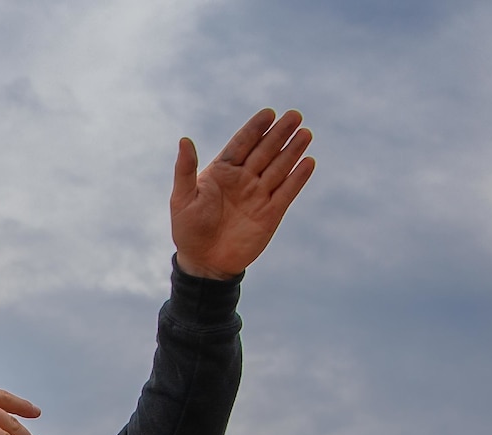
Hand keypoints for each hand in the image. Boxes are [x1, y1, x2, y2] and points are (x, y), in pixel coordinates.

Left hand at [170, 108, 315, 279]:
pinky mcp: (271, 214)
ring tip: (305, 133)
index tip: (269, 113)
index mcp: (222, 171)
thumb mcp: (182, 198)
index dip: (255, 128)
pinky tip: (308, 162)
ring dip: (293, 151)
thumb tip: (184, 140)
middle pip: (265, 151)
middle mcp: (243, 179)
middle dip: (280, 133)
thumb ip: (186, 169)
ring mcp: (258, 195)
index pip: (242, 143)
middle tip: (295, 116)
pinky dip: (298, 178)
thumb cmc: (188, 230)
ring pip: (279, 168)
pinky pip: (287, 192)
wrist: (205, 263)